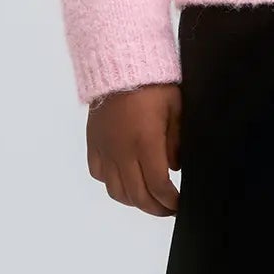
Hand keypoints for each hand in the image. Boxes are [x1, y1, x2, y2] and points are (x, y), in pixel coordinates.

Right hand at [86, 81, 180, 215]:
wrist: (119, 63)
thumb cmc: (153, 84)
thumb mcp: (176, 109)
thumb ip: (176, 142)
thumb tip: (175, 168)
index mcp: (145, 143)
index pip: (158, 186)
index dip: (170, 202)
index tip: (179, 204)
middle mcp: (122, 151)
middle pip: (137, 196)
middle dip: (156, 208)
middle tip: (168, 209)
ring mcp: (105, 149)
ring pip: (117, 191)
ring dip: (134, 200)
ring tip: (149, 199)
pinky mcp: (94, 144)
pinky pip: (100, 175)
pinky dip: (113, 184)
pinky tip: (126, 180)